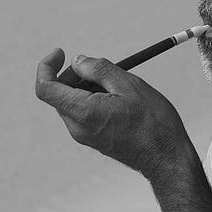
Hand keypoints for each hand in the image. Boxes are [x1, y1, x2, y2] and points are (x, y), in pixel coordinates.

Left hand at [35, 49, 191, 178]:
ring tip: (117, 86)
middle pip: (59, 93)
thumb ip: (98, 69)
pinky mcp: (93, 140)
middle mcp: (77, 127)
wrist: (166, 158)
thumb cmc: (153, 122)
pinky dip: (92, 99)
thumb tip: (78, 62)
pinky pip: (83, 113)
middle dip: (74, 74)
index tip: (61, 52)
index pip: (45, 88)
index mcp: (82, 112)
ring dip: (86, 86)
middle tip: (101, 67)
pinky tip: (119, 99)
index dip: (46, 66)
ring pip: (72, 102)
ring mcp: (84, 136)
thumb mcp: (128, 84)